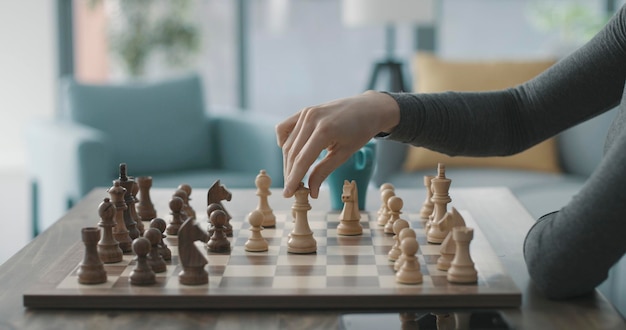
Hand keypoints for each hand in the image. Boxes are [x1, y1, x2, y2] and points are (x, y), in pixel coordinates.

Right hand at [276, 91, 399, 198]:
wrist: (368, 109)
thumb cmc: (360, 132)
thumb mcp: (344, 154)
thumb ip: (324, 172)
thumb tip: (312, 192)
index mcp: (325, 130)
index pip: (302, 160)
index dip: (293, 179)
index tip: (288, 194)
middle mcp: (312, 119)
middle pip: (292, 153)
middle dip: (290, 174)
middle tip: (291, 190)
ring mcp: (306, 113)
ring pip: (288, 144)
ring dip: (287, 162)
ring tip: (292, 177)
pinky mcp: (304, 111)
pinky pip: (285, 128)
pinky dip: (284, 142)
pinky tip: (290, 153)